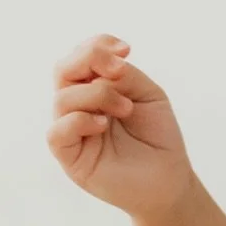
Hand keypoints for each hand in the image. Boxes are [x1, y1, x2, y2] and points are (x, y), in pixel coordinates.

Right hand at [47, 33, 193, 216]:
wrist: (168, 179)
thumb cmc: (157, 136)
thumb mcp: (147, 94)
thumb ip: (123, 75)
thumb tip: (100, 69)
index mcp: (94, 88)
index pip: (80, 56)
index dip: (97, 45)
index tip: (127, 50)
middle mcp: (78, 106)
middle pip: (63, 69)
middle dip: (90, 59)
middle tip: (120, 70)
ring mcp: (72, 131)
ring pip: (62, 98)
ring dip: (97, 95)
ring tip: (125, 109)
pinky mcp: (70, 157)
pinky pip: (57, 132)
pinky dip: (79, 121)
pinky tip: (103, 125)